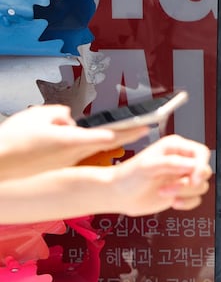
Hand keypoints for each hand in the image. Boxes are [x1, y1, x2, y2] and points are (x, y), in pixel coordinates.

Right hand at [0, 104, 148, 178]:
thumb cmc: (12, 140)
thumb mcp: (36, 116)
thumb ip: (59, 115)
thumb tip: (69, 120)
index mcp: (70, 141)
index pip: (106, 135)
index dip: (127, 131)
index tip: (145, 126)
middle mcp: (73, 154)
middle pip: (106, 142)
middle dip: (128, 134)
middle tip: (147, 128)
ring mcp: (67, 162)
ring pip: (91, 146)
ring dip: (106, 138)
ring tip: (126, 130)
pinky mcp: (59, 166)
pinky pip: (77, 153)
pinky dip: (84, 145)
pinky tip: (83, 140)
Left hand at [109, 135, 212, 216]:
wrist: (119, 195)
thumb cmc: (128, 176)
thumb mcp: (148, 165)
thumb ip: (172, 163)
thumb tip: (192, 165)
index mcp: (176, 148)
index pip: (201, 153)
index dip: (201, 166)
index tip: (193, 178)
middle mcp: (181, 161)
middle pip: (204, 171)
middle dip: (190, 182)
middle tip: (174, 187)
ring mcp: (181, 178)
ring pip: (201, 186)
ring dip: (184, 193)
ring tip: (165, 192)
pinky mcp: (181, 193)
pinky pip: (196, 199)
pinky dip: (187, 203)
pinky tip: (172, 202)